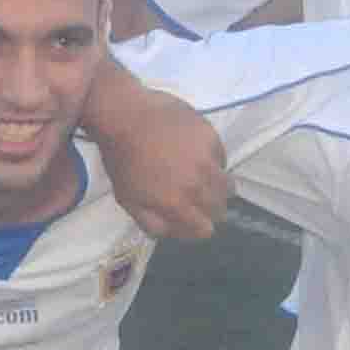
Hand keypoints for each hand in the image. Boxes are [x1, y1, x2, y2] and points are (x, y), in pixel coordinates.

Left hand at [90, 81, 231, 240]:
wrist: (124, 115)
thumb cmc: (122, 159)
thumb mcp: (128, 200)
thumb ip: (153, 223)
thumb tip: (177, 233)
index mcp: (176, 203)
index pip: (205, 230)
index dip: (198, 227)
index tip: (191, 217)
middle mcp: (197, 184)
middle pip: (220, 209)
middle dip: (209, 208)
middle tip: (194, 196)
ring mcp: (207, 159)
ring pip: (227, 185)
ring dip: (216, 187)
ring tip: (200, 176)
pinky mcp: (211, 137)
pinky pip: (222, 158)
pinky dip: (213, 161)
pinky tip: (195, 153)